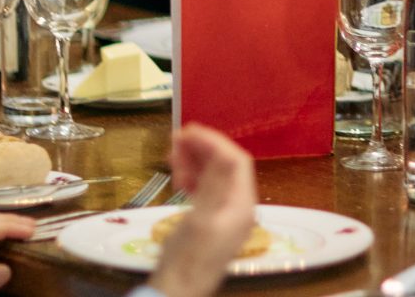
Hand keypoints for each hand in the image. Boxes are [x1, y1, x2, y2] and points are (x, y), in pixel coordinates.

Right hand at [149, 124, 258, 296]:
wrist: (177, 290)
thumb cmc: (187, 258)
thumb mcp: (200, 219)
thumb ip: (213, 184)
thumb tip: (224, 153)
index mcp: (242, 204)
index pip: (235, 160)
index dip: (213, 141)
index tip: (186, 132)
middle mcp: (240, 206)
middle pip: (226, 165)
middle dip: (202, 150)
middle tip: (174, 146)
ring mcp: (227, 213)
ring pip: (216, 175)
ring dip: (195, 162)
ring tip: (172, 163)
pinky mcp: (213, 219)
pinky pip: (208, 188)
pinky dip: (193, 178)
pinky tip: (179, 179)